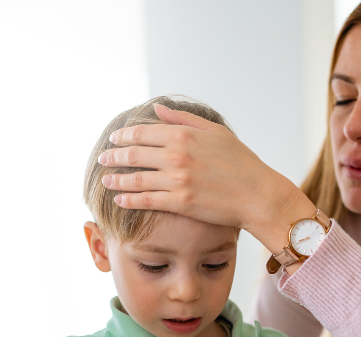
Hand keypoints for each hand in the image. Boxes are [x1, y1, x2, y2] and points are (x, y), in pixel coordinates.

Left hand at [99, 104, 313, 251]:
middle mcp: (177, 156)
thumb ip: (183, 120)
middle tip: (103, 158)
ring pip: (136, 178)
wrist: (257, 194)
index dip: (123, 135)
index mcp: (184, 135)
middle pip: (134, 154)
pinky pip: (146, 200)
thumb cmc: (240, 162)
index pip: (142, 132)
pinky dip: (129, 199)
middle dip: (114, 156)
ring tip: (105, 179)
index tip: (113, 138)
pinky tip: (119, 199)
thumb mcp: (214, 132)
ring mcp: (177, 180)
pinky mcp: (180, 202)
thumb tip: (157, 109)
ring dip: (116, 179)